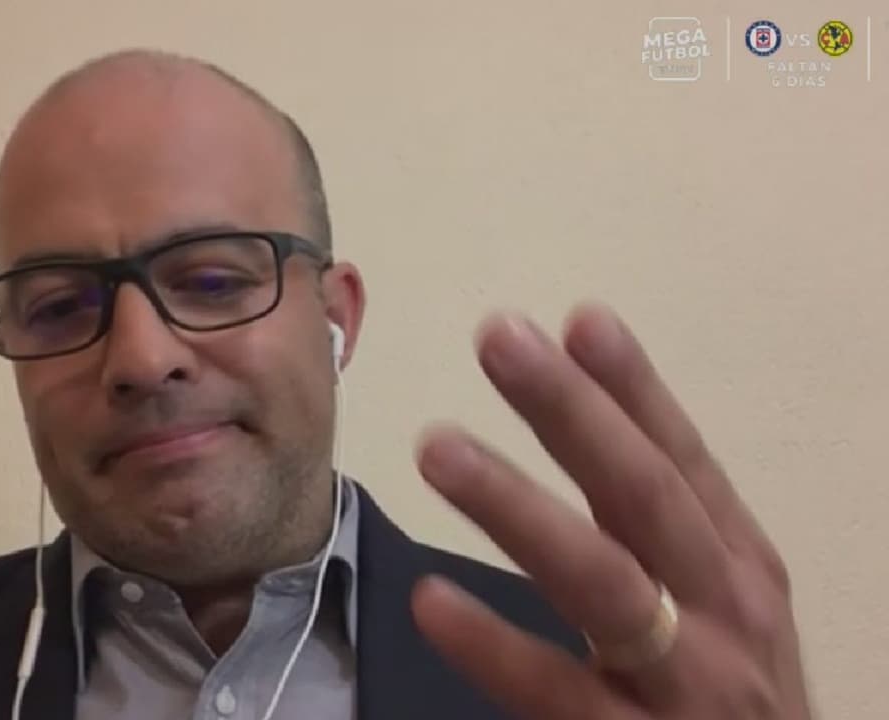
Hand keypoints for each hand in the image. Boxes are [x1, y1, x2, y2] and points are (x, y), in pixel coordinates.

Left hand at [410, 303, 811, 718]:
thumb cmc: (728, 698)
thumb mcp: (722, 609)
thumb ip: (664, 531)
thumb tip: (585, 415)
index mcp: (740, 568)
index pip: (682, 462)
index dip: (633, 390)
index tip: (579, 317)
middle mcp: (726, 614)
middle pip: (644, 497)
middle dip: (572, 412)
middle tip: (500, 338)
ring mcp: (686, 685)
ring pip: (603, 583)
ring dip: (518, 508)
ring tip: (440, 447)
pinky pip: (557, 692)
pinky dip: (495, 644)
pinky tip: (431, 600)